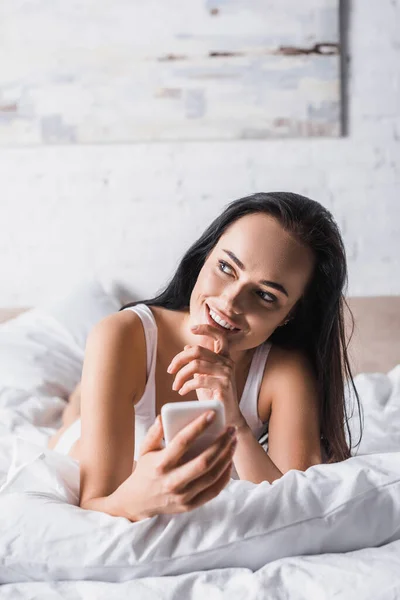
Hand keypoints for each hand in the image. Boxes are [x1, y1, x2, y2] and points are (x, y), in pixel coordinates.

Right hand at [115, 411, 236, 521]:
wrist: (137, 502)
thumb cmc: (145, 470)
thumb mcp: (144, 450)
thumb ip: (154, 433)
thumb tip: (163, 416)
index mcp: (161, 464)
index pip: (182, 442)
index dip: (198, 427)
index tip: (211, 414)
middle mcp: (172, 481)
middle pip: (204, 461)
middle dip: (221, 443)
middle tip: (231, 429)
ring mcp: (183, 496)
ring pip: (212, 475)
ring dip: (226, 457)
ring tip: (233, 442)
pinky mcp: (190, 505)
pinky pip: (214, 490)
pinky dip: (225, 476)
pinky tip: (229, 461)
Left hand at [167, 324, 245, 427]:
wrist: (227, 417)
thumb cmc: (214, 396)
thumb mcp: (205, 376)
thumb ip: (199, 362)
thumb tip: (187, 347)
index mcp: (224, 358)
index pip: (220, 337)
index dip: (206, 329)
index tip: (192, 328)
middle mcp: (227, 363)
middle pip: (197, 351)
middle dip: (179, 359)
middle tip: (170, 370)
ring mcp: (226, 374)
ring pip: (195, 365)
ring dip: (180, 376)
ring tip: (175, 385)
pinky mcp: (223, 386)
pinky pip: (198, 380)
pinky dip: (186, 385)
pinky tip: (182, 391)